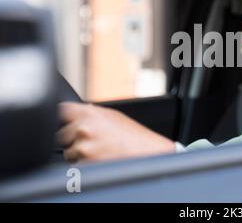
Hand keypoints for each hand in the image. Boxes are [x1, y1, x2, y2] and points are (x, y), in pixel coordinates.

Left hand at [56, 102, 175, 162]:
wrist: (146, 152)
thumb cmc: (133, 136)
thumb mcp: (113, 116)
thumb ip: (91, 113)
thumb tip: (75, 112)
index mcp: (89, 113)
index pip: (62, 110)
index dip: (64, 119)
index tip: (68, 123)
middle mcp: (84, 127)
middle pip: (61, 134)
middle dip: (72, 139)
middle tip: (92, 142)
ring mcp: (83, 146)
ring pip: (68, 153)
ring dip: (79, 154)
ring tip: (99, 152)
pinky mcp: (85, 164)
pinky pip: (76, 166)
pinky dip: (85, 165)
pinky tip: (100, 160)